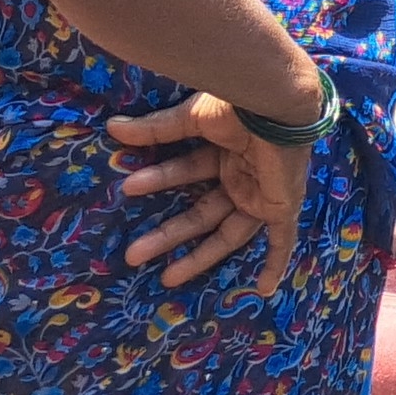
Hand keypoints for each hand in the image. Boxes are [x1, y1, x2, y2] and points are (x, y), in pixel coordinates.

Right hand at [109, 90, 316, 295]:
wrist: (278, 104)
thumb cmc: (239, 105)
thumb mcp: (193, 118)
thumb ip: (157, 129)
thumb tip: (113, 129)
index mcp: (224, 151)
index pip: (186, 172)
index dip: (158, 180)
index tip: (128, 187)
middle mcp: (243, 174)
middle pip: (201, 214)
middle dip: (168, 234)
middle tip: (134, 254)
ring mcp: (262, 193)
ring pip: (228, 233)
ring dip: (199, 256)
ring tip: (166, 277)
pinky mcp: (281, 205)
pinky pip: (282, 240)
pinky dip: (275, 263)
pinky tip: (264, 290)